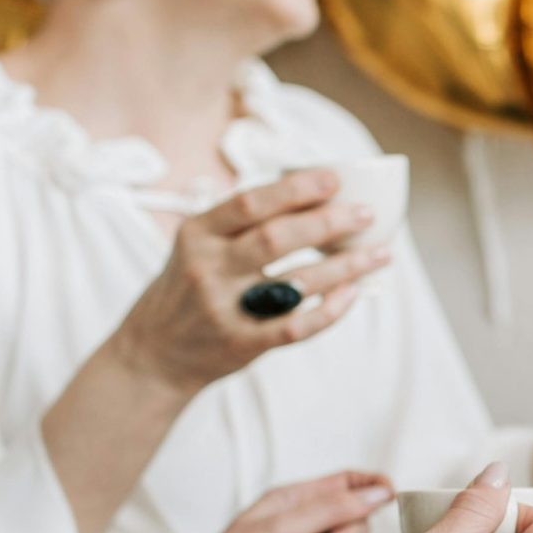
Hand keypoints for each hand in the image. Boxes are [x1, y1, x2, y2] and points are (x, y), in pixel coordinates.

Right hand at [114, 171, 393, 393]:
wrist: (152, 353)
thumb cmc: (189, 288)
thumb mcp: (197, 246)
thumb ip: (240, 225)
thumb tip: (313, 196)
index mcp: (197, 235)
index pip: (248, 204)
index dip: (294, 189)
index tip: (334, 179)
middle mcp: (208, 269)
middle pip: (276, 238)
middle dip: (327, 222)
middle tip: (366, 214)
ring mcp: (225, 309)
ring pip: (295, 282)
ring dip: (345, 267)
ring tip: (380, 253)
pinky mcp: (243, 343)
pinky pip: (298, 326)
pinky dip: (331, 310)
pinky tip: (354, 293)